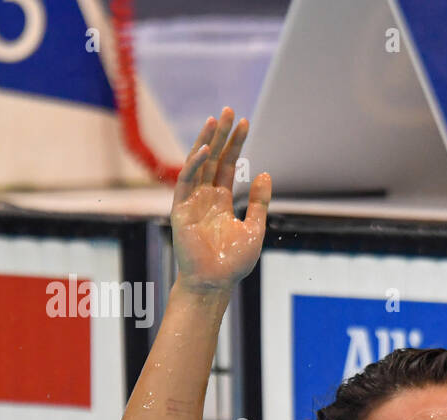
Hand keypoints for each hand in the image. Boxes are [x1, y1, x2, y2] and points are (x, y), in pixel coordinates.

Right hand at [171, 107, 271, 293]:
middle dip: (221, 135)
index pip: (228, 165)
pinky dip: (193, 166)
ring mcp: (192, 201)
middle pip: (213, 158)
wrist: (216, 283)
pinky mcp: (180, 210)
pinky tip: (204, 150)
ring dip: (206, 142)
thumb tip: (265, 174)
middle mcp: (205, 196)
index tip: (244, 123)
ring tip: (216, 119)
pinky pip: (186, 183)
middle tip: (229, 110)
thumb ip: (260, 202)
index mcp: (221, 200)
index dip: (235, 144)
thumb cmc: (234, 262)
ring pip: (199, 164)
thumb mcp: (255, 227)